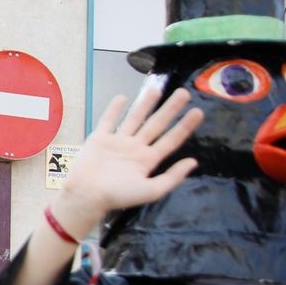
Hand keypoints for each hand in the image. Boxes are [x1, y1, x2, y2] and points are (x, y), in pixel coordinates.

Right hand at [55, 88, 202, 237]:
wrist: (87, 195)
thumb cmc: (118, 195)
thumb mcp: (152, 191)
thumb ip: (173, 177)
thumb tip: (194, 162)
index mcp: (148, 160)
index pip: (170, 140)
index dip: (184, 126)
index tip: (198, 112)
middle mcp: (135, 148)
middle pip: (156, 124)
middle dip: (170, 109)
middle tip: (184, 93)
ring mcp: (117, 142)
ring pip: (135, 118)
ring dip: (146, 104)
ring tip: (157, 89)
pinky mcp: (99, 138)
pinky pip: (108, 120)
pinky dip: (114, 109)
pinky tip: (122, 97)